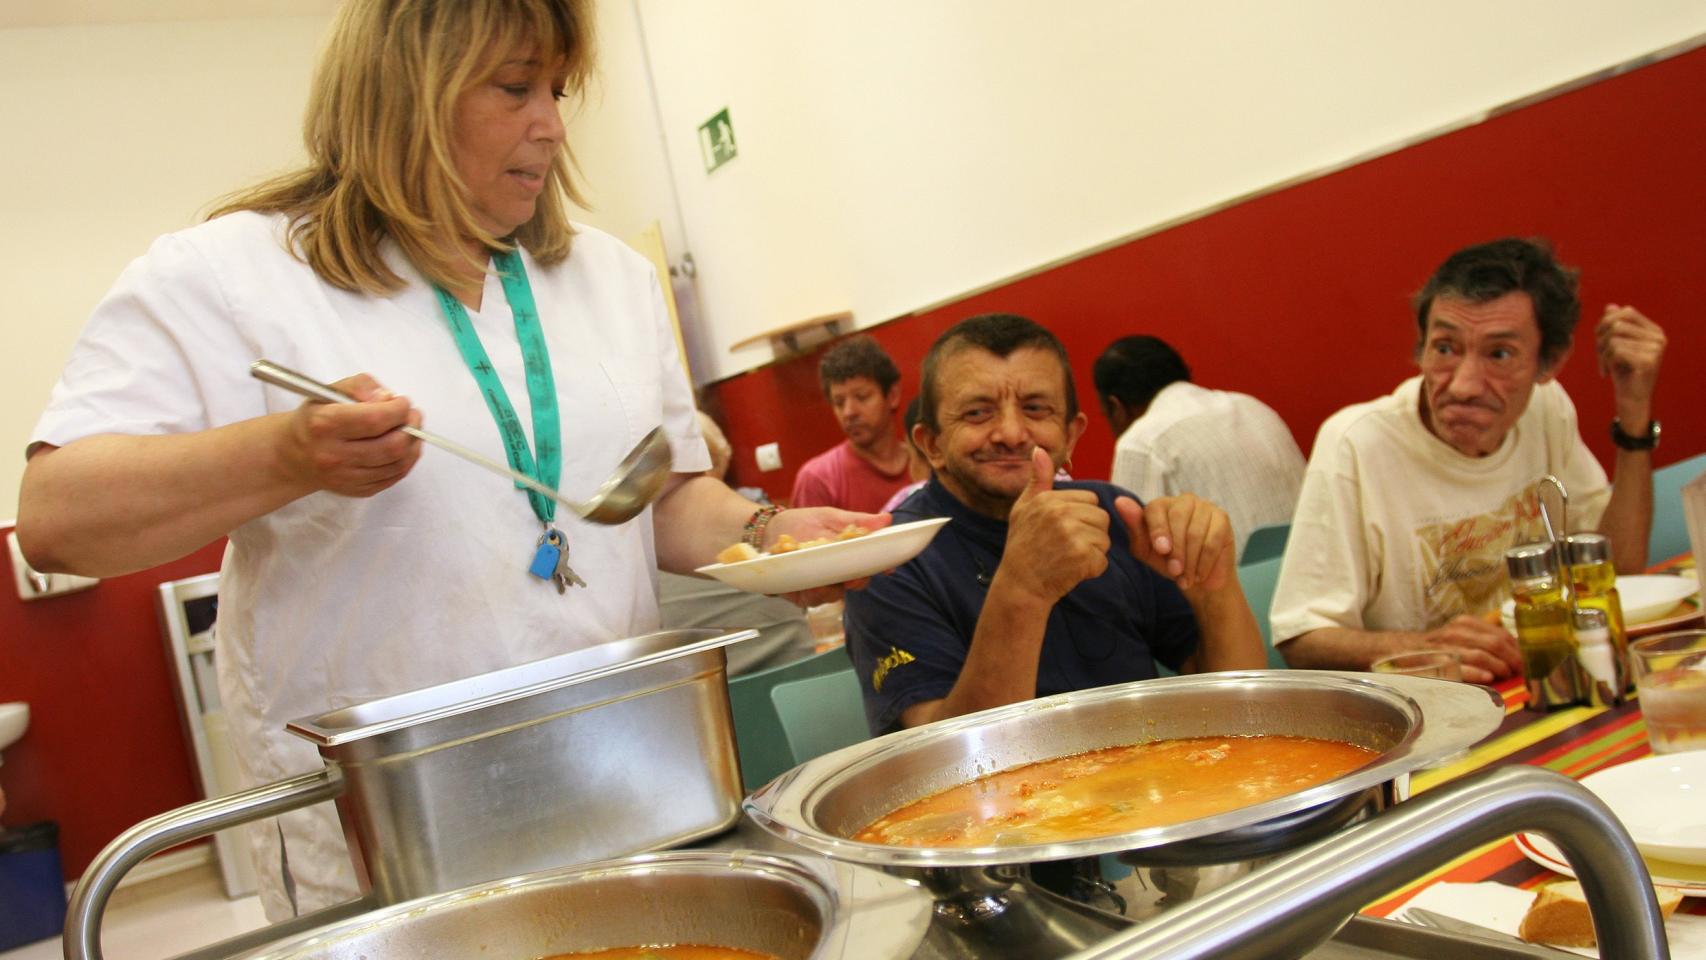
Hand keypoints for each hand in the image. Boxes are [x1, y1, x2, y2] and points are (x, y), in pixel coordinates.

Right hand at [279, 374, 421, 496]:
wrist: (295, 455)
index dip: (398, 410)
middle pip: (392, 446)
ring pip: (398, 464)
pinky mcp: (357, 491)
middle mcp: (333, 455)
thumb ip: (360, 386)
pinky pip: (394, 477)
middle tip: (413, 416)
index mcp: (324, 425)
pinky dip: (406, 460)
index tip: (403, 402)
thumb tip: (387, 397)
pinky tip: (403, 447)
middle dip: (411, 427)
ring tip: (410, 429)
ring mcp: (345, 477)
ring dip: (413, 444)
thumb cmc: (316, 418)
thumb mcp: (329, 391)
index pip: (375, 419)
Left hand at [766, 506, 893, 605]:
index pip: (867, 568)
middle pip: (852, 586)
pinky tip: (807, 584)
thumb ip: (857, 521)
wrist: (767, 530)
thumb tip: (886, 519)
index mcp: (847, 559)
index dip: (879, 569)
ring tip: (825, 581)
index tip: (886, 568)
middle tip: (854, 578)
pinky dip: (808, 593)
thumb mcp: (831, 517)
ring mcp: (816, 586)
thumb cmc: (803, 523)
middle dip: (855, 583)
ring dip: (829, 590)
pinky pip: (806, 599)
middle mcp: (834, 576)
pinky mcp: (796, 594)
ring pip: (830, 596)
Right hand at [994, 448, 1110, 604]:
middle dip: (1090, 534)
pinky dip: (1091, 569)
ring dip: (1092, 552)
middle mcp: (1060, 513)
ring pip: (1104, 539)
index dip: (1081, 517)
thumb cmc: (1022, 546)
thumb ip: (1037, 480)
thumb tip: (1039, 449)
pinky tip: (1071, 571)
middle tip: (1065, 547)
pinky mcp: (1081, 556)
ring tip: (1067, 558)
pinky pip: (1102, 559)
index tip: (1061, 531)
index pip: (1090, 500)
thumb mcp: (1023, 509)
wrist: (1020, 585)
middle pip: (1101, 517)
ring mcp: (1071, 534)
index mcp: (1049, 499)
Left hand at [1114, 492, 1234, 593]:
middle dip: (1176, 549)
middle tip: (1175, 571)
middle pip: (1178, 518)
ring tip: (1185, 577)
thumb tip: (1120, 501)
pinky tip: (1199, 574)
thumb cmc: (1169, 563)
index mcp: (1161, 505)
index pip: (1156, 508)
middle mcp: (1184, 500)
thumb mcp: (1146, 551)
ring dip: (1190, 560)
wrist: (1199, 581)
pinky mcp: (1222, 518)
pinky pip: (1212, 540)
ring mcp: (1205, 507)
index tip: (1161, 551)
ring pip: (1195, 532)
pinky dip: (1204, 561)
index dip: (1158, 530)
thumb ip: (1135, 528)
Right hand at [1416, 614, 1520, 683]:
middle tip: (1520, 673)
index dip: (1517, 649)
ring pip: (1481, 654)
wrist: (1400, 651)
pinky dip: (1477, 673)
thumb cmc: (1436, 648)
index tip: (1527, 662)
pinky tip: (1488, 679)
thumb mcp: (1459, 637)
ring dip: (1499, 667)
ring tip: (1506, 676)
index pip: (1500, 634)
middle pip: (1494, 643)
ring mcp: (1444, 647)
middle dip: (1512, 660)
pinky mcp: (1434, 663)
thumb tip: (1515, 653)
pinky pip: (1461, 667)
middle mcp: (1455, 632)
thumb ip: (1483, 641)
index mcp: (1465, 624)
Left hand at [1595, 305, 1664, 417]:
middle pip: (1617, 324)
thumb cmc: (1622, 372)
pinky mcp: (1649, 361)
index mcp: (1653, 330)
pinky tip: (1607, 372)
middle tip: (1599, 356)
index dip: (1605, 322)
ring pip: (1614, 338)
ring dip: (1601, 353)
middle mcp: (1658, 337)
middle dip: (1600, 339)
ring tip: (1603, 365)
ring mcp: (1656, 348)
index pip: (1626, 311)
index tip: (1598, 338)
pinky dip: (1605, 361)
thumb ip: (1614, 326)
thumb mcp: (1615, 346)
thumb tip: (1611, 307)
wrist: (1630, 399)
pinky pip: (1616, 351)